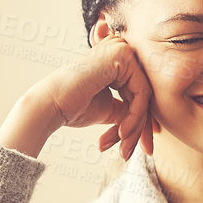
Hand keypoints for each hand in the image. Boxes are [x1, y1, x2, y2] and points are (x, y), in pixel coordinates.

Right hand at [36, 35, 158, 160]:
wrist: (50, 105)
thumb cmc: (74, 107)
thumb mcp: (109, 109)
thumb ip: (128, 109)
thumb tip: (152, 125)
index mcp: (117, 60)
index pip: (139, 93)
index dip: (140, 122)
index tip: (141, 146)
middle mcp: (121, 50)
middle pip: (143, 95)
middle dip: (140, 128)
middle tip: (135, 152)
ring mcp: (122, 50)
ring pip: (143, 97)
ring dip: (134, 128)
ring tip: (124, 149)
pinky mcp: (122, 56)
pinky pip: (140, 94)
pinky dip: (134, 117)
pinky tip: (122, 133)